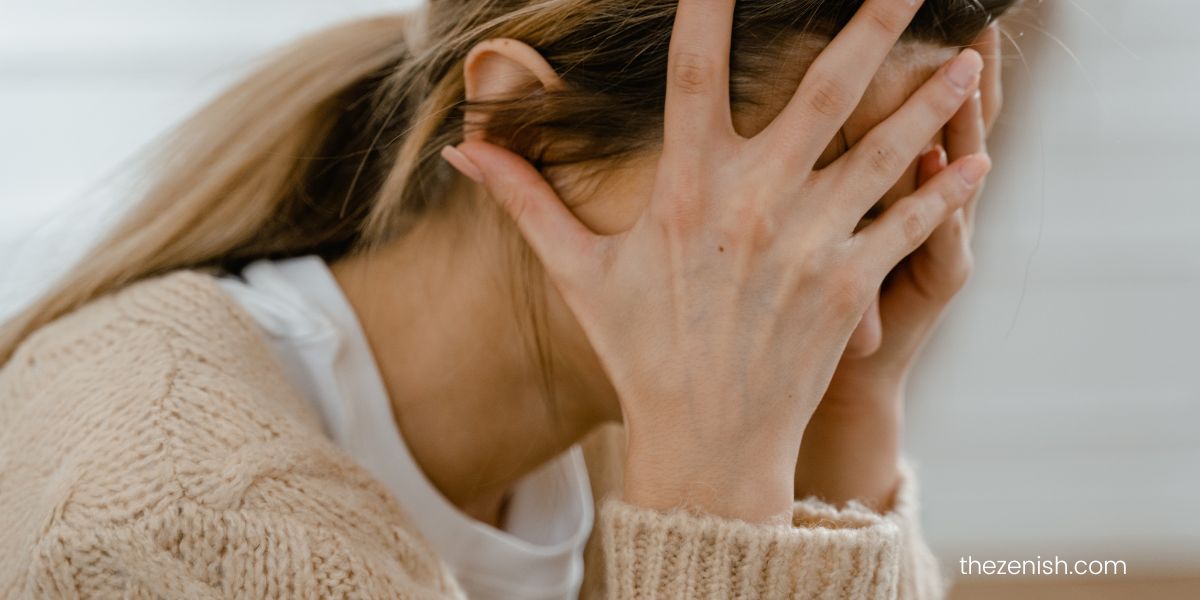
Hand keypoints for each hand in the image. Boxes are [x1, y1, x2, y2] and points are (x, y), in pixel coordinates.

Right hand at [449, 0, 988, 523]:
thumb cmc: (640, 350)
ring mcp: (807, 246)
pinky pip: (908, 226)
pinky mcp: (848, 287)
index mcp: (684, 192)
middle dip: (869, 27)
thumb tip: (464, 146)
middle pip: (822, 93)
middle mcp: (752, 206)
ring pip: (882, 152)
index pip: (695, 75)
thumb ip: (527, 200)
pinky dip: (947, 191)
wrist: (703, 442)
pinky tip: (977, 157)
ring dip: (930, 99)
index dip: (711, 8)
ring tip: (969, 56)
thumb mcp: (578, 272)